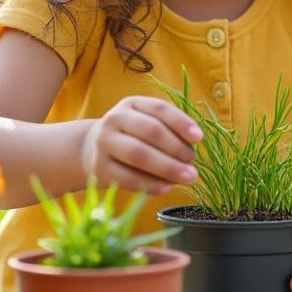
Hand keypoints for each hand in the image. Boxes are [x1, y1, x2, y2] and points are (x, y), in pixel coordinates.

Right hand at [81, 96, 202, 193]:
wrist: (92, 150)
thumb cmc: (132, 136)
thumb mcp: (146, 123)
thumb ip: (169, 129)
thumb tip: (194, 145)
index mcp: (131, 104)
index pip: (160, 108)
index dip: (181, 122)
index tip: (199, 138)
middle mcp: (115, 119)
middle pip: (151, 131)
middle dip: (176, 148)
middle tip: (193, 162)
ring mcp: (104, 142)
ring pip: (139, 154)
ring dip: (168, 167)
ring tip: (188, 177)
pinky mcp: (99, 167)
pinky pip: (129, 178)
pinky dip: (151, 184)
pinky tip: (167, 187)